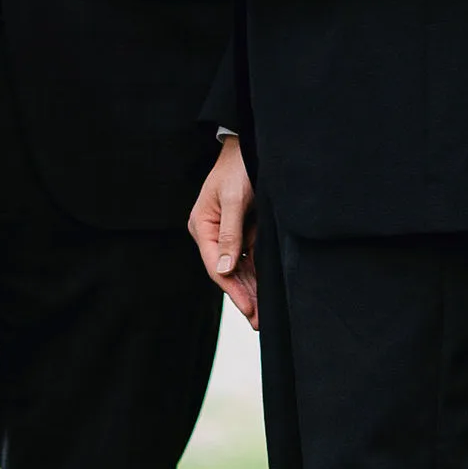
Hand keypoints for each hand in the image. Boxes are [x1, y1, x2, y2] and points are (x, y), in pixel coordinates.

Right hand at [188, 133, 256, 327]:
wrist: (249, 146)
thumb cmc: (237, 169)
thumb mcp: (233, 200)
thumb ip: (231, 234)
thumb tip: (226, 270)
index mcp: (202, 226)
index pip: (217, 266)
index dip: (233, 290)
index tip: (249, 308)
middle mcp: (212, 233)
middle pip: (227, 272)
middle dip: (243, 296)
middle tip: (257, 321)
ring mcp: (227, 233)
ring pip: (239, 269)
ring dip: (251, 289)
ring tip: (262, 314)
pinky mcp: (242, 230)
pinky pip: (249, 258)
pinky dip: (257, 274)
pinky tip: (265, 291)